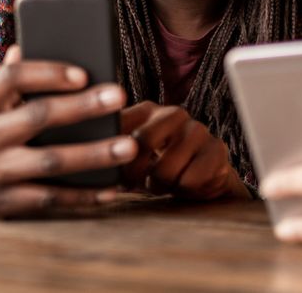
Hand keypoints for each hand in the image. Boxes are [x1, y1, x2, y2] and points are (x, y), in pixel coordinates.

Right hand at [0, 45, 137, 217]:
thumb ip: (4, 80)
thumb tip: (22, 46)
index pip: (12, 78)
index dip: (48, 73)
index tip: (83, 73)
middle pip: (38, 116)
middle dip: (82, 106)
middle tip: (121, 95)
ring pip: (50, 161)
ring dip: (94, 154)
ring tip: (130, 145)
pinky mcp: (3, 205)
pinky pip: (50, 199)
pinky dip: (84, 195)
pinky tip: (113, 188)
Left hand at [120, 101, 247, 199]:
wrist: (201, 176)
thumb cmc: (156, 166)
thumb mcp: (130, 155)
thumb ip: (110, 148)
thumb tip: (84, 157)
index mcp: (148, 110)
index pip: (120, 124)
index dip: (112, 153)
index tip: (113, 171)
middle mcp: (174, 114)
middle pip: (142, 141)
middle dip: (136, 173)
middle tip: (139, 182)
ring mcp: (198, 129)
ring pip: (166, 170)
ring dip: (162, 185)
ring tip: (165, 181)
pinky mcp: (217, 148)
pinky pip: (190, 180)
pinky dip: (185, 189)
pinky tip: (187, 182)